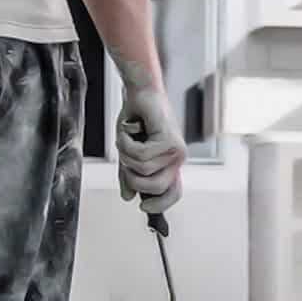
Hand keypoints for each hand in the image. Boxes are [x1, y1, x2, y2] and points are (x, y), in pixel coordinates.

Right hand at [116, 87, 186, 214]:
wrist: (140, 94)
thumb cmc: (135, 121)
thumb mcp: (129, 153)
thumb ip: (129, 175)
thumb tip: (128, 197)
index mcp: (170, 164)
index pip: (173, 193)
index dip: (160, 205)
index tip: (143, 207)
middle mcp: (177, 159)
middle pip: (155, 187)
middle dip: (133, 179)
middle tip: (124, 163)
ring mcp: (175, 149)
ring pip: (144, 169)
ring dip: (126, 155)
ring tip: (126, 139)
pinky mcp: (169, 139)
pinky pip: (141, 154)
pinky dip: (126, 144)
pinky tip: (128, 131)